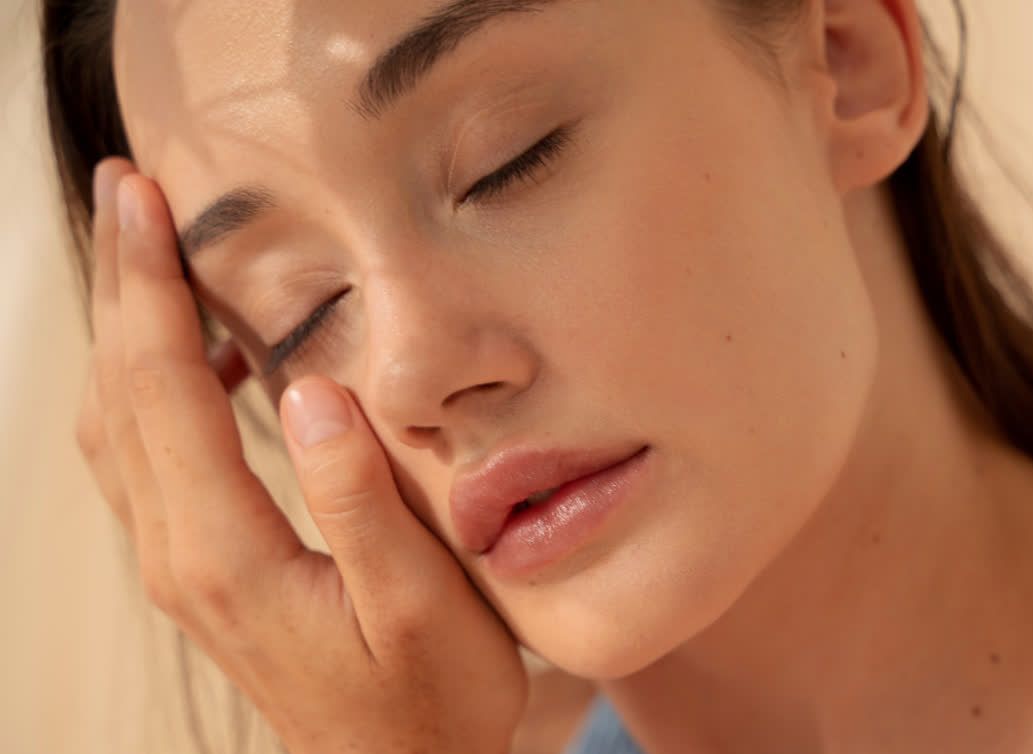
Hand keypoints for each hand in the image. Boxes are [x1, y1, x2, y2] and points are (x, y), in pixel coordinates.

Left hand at [73, 158, 526, 753]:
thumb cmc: (427, 702)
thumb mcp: (418, 604)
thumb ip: (359, 499)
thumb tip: (308, 392)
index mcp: (226, 552)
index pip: (166, 391)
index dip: (150, 289)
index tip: (141, 198)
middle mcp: (180, 555)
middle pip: (121, 395)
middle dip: (120, 285)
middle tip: (128, 190)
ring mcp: (180, 567)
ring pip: (116, 425)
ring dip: (124, 331)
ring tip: (149, 253)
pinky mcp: (196, 571)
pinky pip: (141, 458)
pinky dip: (149, 385)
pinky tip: (202, 356)